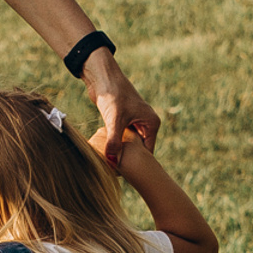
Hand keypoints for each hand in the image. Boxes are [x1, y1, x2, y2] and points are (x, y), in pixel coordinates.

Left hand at [80, 51, 159, 165]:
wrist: (101, 77)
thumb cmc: (113, 94)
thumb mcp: (114, 120)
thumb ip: (114, 141)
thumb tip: (112, 161)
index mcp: (151, 123)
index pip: (148, 151)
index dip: (139, 163)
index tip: (128, 176)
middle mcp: (145, 123)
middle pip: (139, 149)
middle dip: (129, 159)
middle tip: (118, 174)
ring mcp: (134, 122)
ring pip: (129, 144)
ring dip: (121, 152)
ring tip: (111, 166)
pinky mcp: (122, 121)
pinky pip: (121, 138)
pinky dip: (115, 145)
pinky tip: (106, 154)